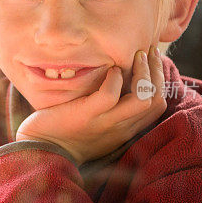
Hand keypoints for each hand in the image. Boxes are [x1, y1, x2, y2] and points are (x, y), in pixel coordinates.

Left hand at [16, 45, 165, 163]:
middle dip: (157, 71)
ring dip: (143, 73)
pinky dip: (114, 78)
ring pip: (142, 98)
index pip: (158, 105)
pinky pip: (109, 95)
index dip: (161, 80)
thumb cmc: (66, 133)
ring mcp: (104, 123)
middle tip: (148, 50)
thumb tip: (122, 80)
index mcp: (125, 130)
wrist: (41, 151)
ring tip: (135, 55)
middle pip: (155, 100)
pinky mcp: (85, 116)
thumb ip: (112, 109)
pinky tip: (110, 70)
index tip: (152, 60)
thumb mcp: (97, 125)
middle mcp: (120, 128)